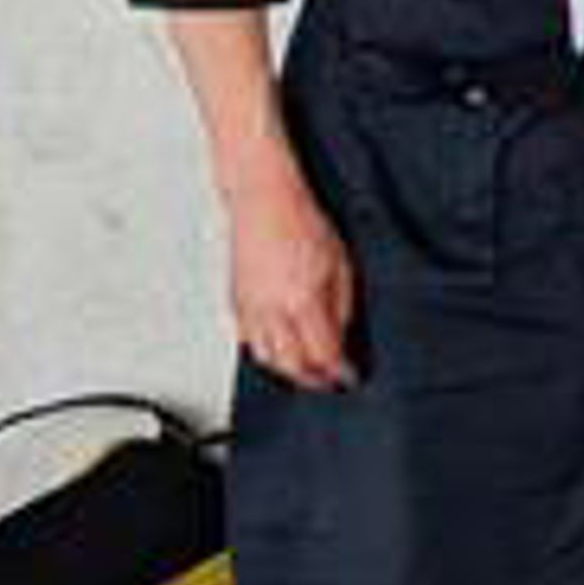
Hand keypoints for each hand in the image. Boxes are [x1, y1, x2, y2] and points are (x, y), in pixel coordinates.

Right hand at [227, 170, 356, 388]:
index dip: (337, 372)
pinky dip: (266, 353)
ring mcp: (249, 308)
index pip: (321, 354)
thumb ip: (341, 308)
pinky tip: (280, 350)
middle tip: (329, 382)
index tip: (348, 377)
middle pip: (290, 365)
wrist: (263, 202)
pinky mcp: (235, 303)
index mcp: (301, 300)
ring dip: (287, 370)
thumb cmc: (302, 223)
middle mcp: (271, 309)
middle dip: (312, 379)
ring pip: (265, 359)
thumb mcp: (340, 266)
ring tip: (307, 371)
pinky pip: (248, 341)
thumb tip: (342, 340)